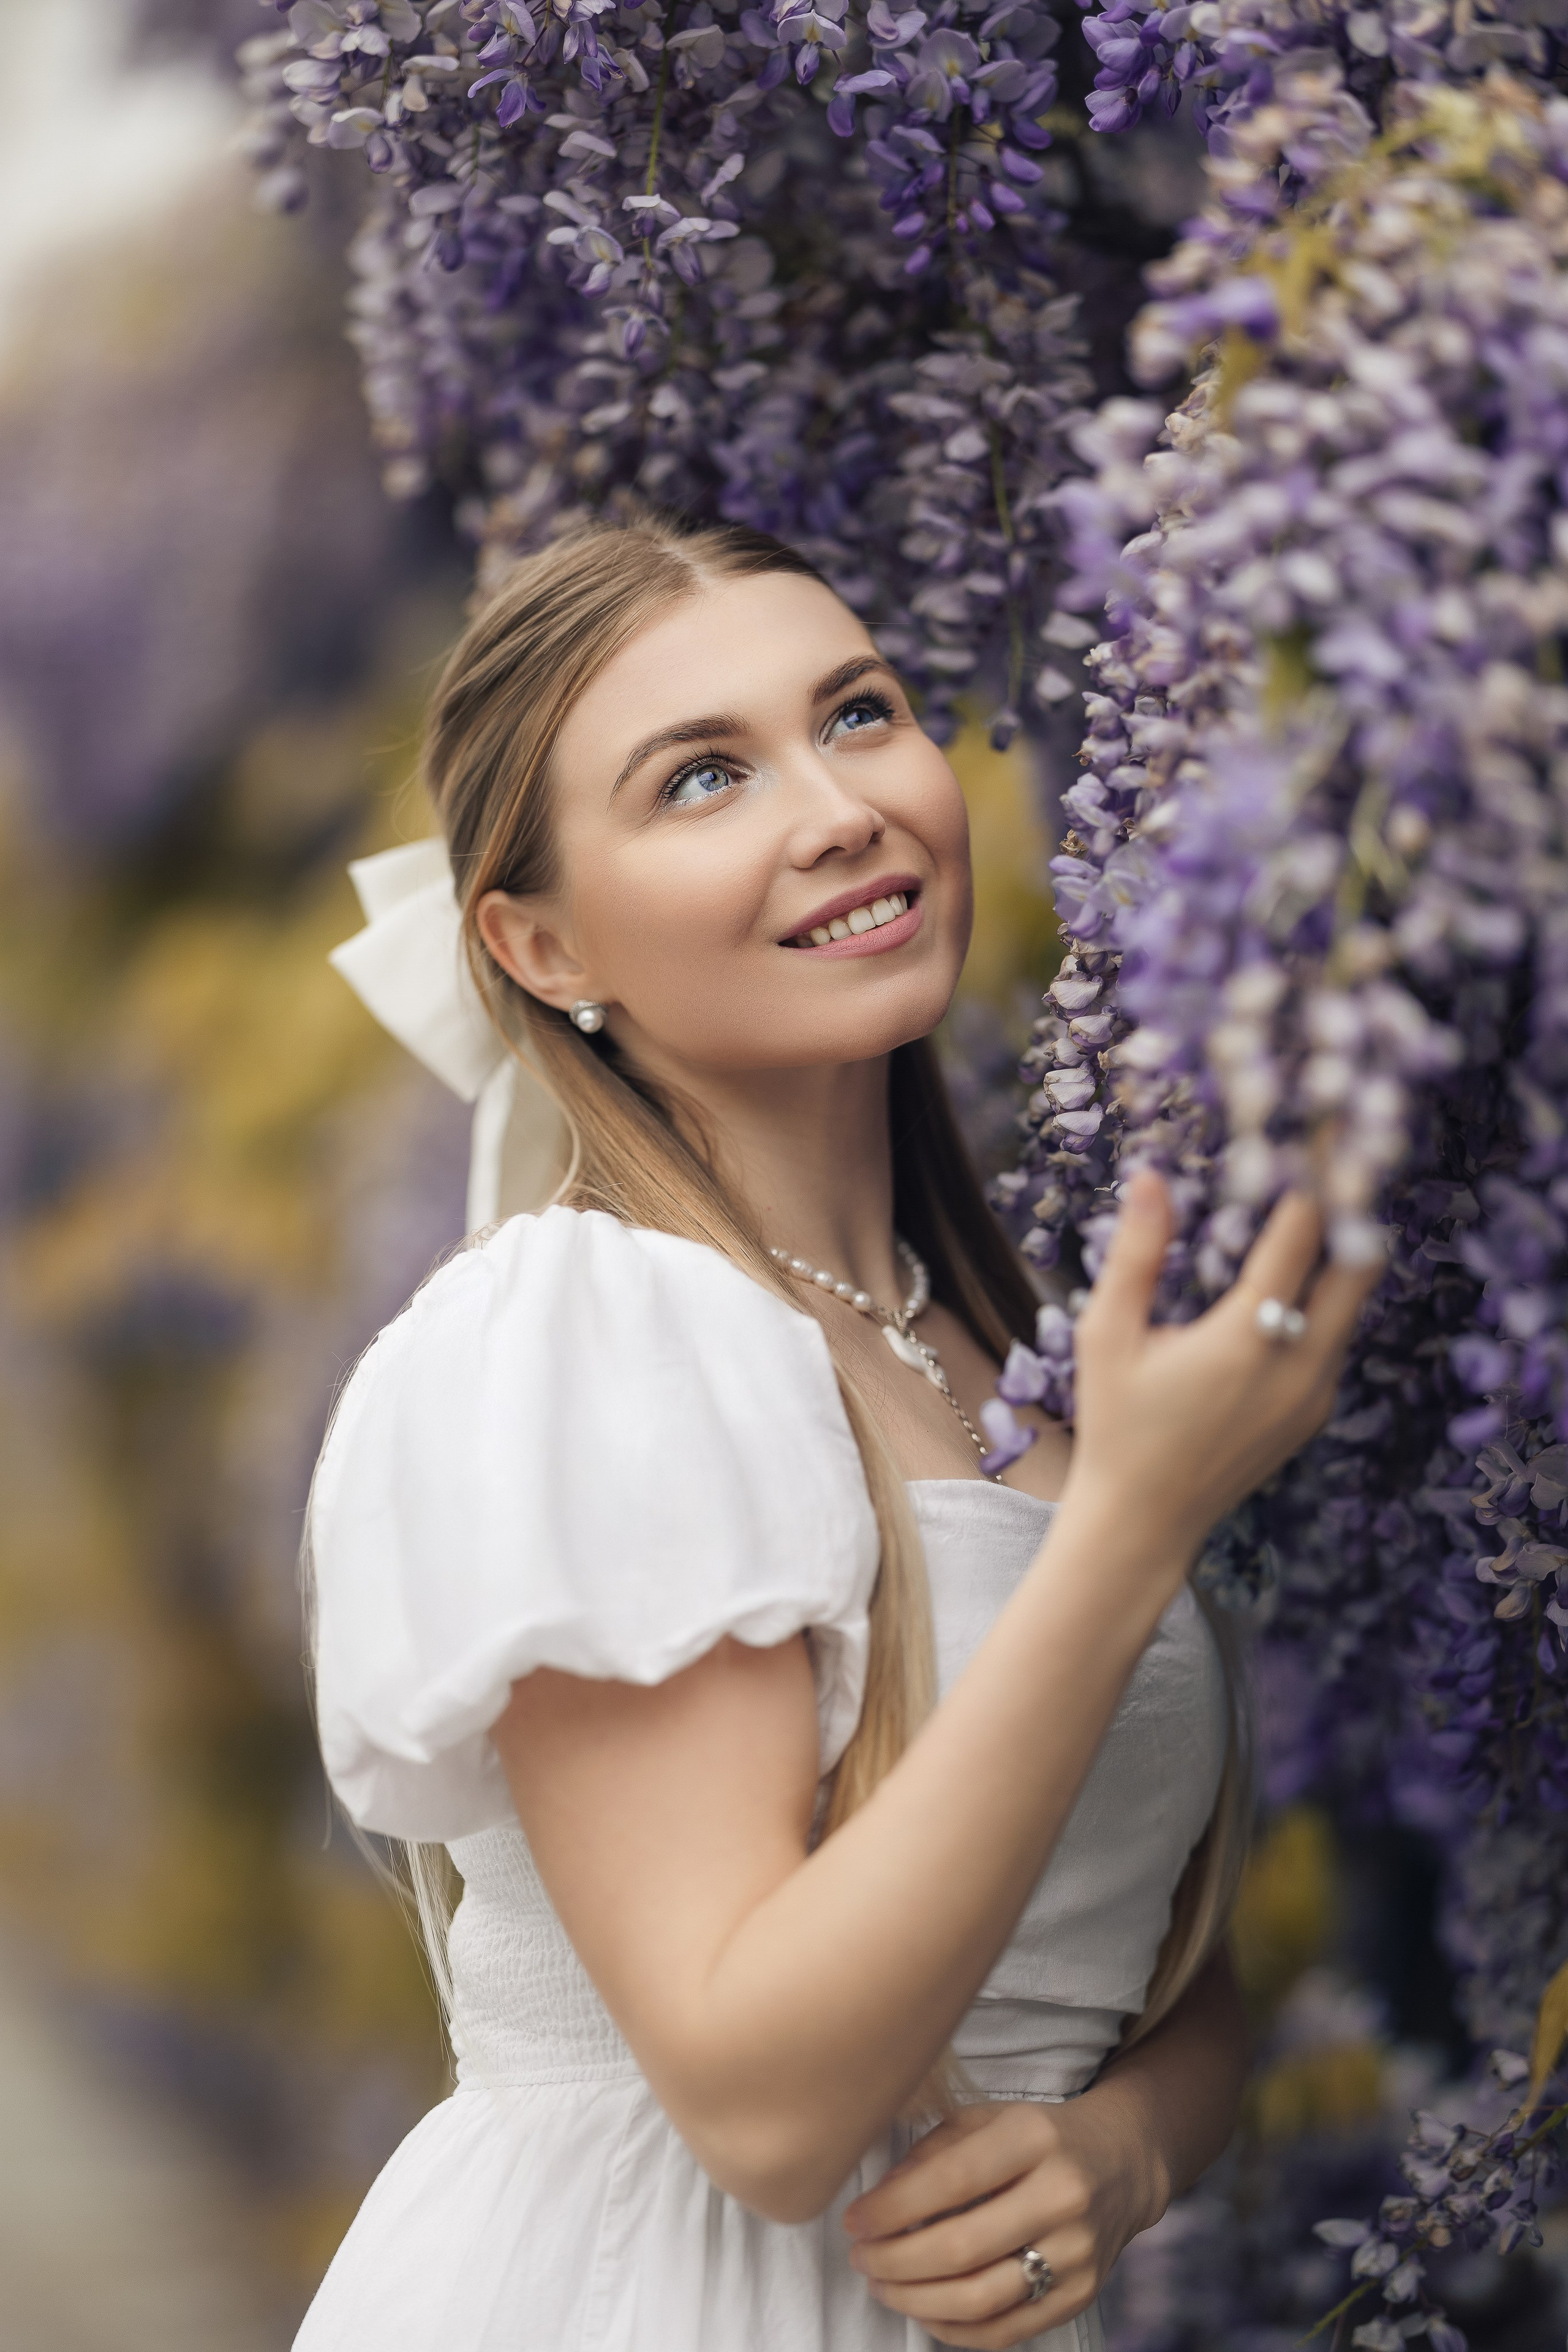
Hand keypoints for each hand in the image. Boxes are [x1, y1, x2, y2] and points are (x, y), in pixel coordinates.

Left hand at [841, 2093, 1164, 2348]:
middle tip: (861, 2257)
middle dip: (895, 2260)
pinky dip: (954, 2329)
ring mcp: (1076, 2252)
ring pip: (980, 2299)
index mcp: (1033, 2137)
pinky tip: (924, 2309)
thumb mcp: (987, 2118)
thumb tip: (880, 2200)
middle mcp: (1062, 2195)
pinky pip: (1005, 2330)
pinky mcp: (1081, 2294)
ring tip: (883, 2285)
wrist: (1121, 2161)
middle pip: (961, 2248)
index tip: (855, 2220)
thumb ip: (932, 2152)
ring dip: (916, 2300)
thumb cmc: (1037, 2137)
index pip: (951, 2180)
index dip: (892, 2207)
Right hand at [1065, 1171, 1381, 1562]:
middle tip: (1325, 1173)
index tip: (1308, 1141)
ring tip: (1299, 1220)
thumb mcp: (1107, 1335)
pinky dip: (1316, 1306)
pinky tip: (1276, 1290)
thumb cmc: (1114, 1424)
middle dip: (1346, 1216)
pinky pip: (1331, 1342)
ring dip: (1331, 1261)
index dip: (1309, 1180)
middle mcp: (1299, 1364)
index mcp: (1249, 1337)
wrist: (1143, 1522)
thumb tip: (1150, 1176)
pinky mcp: (1312, 1414)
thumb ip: (1136, 1253)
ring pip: (1349, 1306)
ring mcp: (1314, 1394)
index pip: (1302, 1234)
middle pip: (1359, 1267)